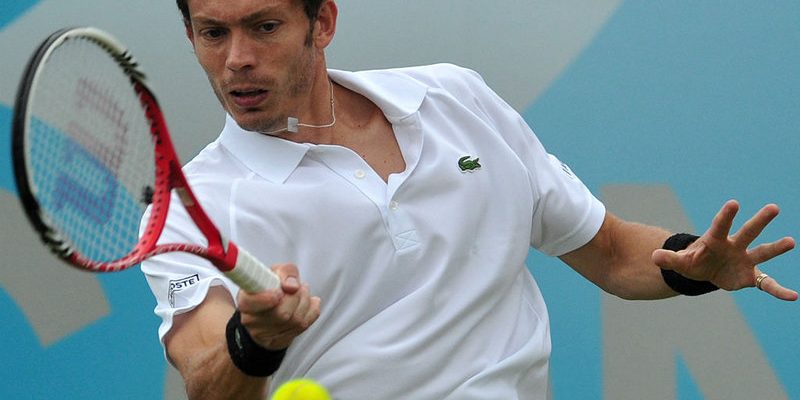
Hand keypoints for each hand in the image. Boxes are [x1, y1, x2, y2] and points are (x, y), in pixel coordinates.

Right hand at [236, 263, 321, 349]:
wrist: (270, 309)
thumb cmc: (270, 288)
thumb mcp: (275, 272)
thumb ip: (285, 272)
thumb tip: (292, 286)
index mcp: (246, 301)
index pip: (251, 303)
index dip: (266, 299)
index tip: (278, 293)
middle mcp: (252, 320)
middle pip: (282, 313)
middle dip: (296, 296)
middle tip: (297, 287)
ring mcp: (266, 334)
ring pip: (296, 320)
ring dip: (305, 301)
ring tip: (302, 292)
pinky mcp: (281, 340)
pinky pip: (306, 324)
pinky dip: (312, 310)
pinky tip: (307, 303)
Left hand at [652, 200, 797, 300]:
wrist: (705, 271)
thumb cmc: (693, 260)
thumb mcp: (679, 262)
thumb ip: (669, 259)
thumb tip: (654, 256)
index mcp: (715, 240)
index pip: (720, 226)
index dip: (726, 215)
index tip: (733, 203)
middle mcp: (734, 245)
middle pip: (747, 231)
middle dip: (760, 220)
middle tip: (773, 207)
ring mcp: (745, 259)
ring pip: (762, 251)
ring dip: (776, 248)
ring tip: (790, 241)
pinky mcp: (751, 276)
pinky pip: (767, 283)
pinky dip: (779, 290)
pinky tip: (793, 296)